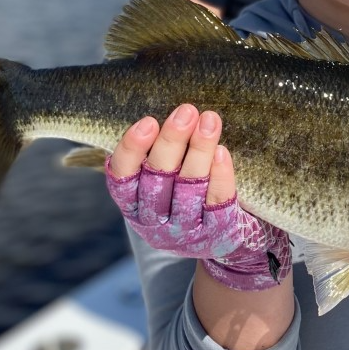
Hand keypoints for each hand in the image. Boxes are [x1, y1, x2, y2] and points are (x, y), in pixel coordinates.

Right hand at [106, 104, 290, 290]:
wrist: (226, 238)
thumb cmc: (188, 192)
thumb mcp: (166, 178)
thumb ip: (160, 152)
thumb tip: (167, 112)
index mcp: (134, 205)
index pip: (122, 179)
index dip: (131, 150)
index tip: (148, 122)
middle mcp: (154, 223)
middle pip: (157, 180)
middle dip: (171, 142)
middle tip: (186, 111)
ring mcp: (185, 232)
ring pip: (188, 189)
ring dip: (199, 151)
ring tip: (210, 121)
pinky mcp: (216, 235)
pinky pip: (217, 203)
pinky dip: (219, 177)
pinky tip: (222, 152)